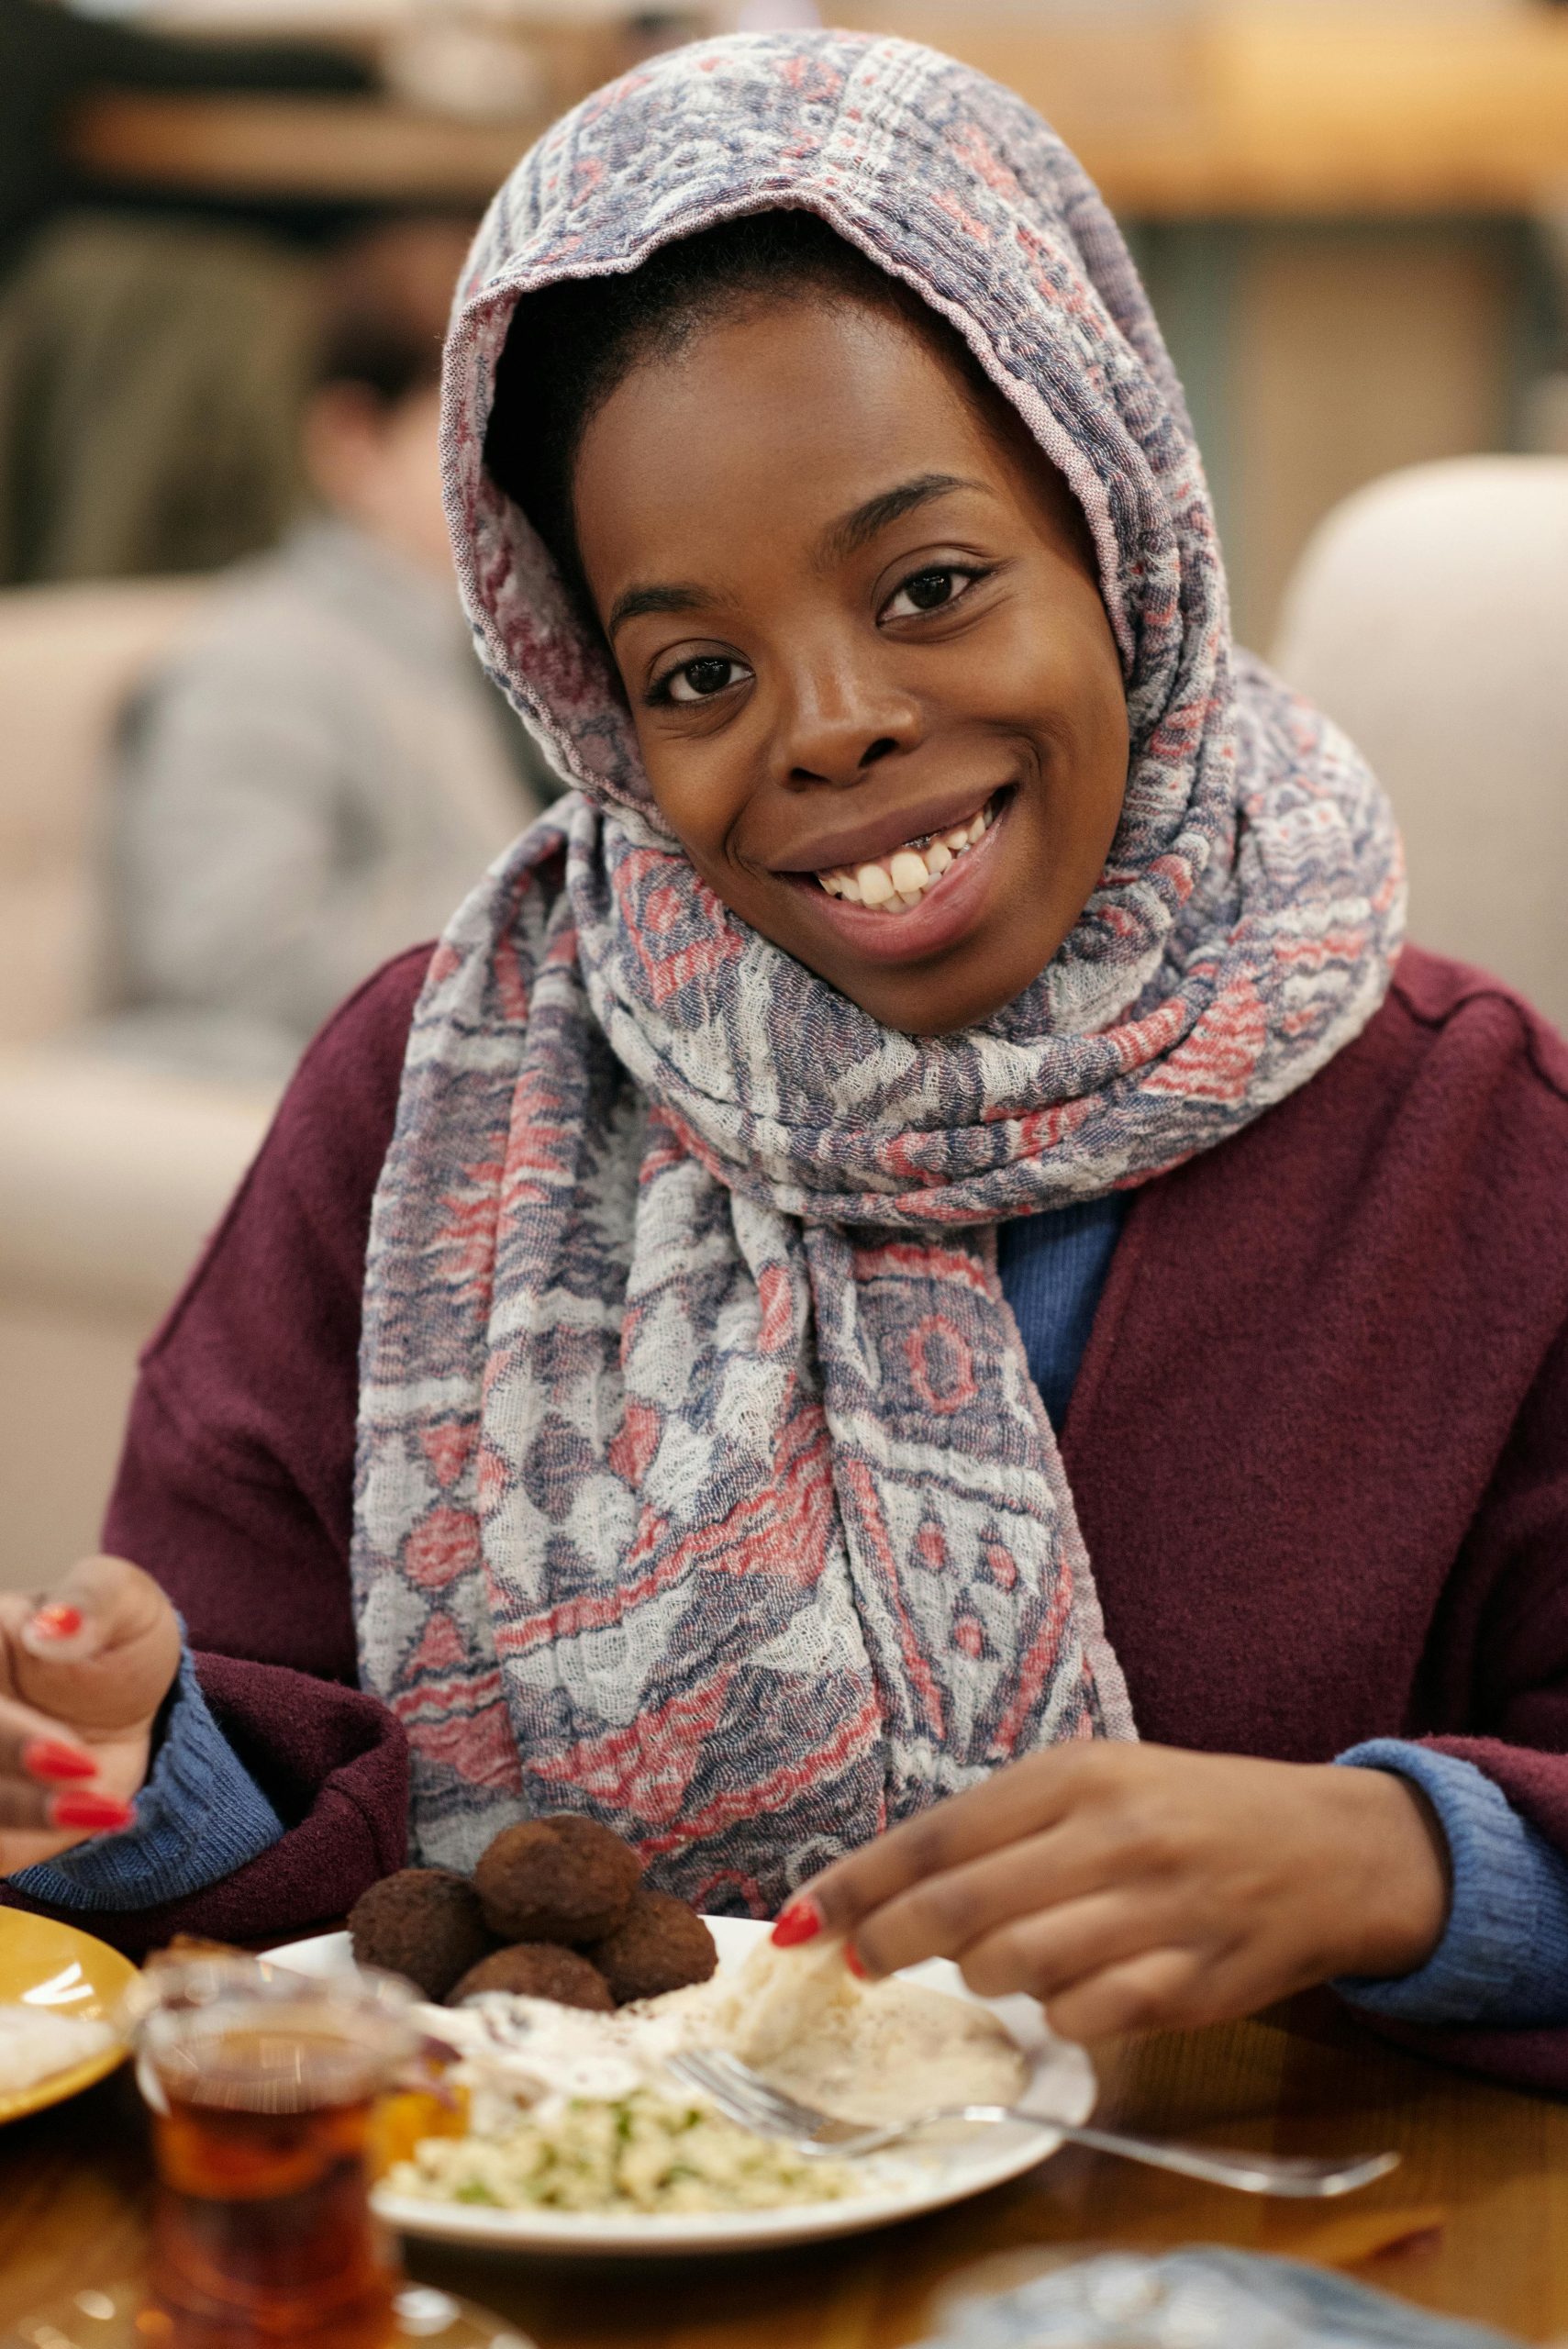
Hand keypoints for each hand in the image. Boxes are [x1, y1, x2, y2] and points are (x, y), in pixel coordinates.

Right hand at [0, 1556, 181, 1877]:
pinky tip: (102, 1817)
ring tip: (105, 1807)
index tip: (72, 1757)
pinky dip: (36, 1843)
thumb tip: (54, 1627)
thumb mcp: (121, 1599)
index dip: (11, 1739)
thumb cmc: (114, 1635)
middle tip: (89, 1778)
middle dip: (20, 1791)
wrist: (128, 1696)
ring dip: (29, 1821)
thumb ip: (93, 1600)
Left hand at [786, 1743, 1450, 2041]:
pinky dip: (1057, 2017)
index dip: (855, 1886)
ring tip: (992, 1966)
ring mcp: (1156, 1913)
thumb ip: (1004, 1830)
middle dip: (888, 1944)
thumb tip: (890, 1891)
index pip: (936, 1837)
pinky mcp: (1193, 1985)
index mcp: (1078, 1775)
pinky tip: (1069, 1995)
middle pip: (958, 1908)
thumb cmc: (1191, 1813)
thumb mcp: (1100, 1784)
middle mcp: (1113, 1836)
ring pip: (1013, 1970)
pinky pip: (1085, 2018)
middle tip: (861, 1964)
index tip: (796, 1924)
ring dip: (980, 1980)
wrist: (1333, 1849)